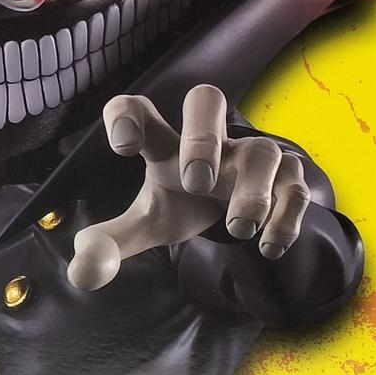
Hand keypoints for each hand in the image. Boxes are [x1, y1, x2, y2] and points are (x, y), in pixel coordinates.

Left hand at [67, 85, 311, 290]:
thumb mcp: (148, 222)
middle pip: (206, 100)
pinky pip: (295, 187)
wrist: (241, 203)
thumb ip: (112, 243)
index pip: (137, 109)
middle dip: (202, 138)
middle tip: (195, 183)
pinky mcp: (287, 180)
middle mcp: (210, 140)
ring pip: (263, 151)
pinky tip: (267, 247)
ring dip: (251, 192)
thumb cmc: (183, 201)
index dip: (126, 116)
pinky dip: (285, 218)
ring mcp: (252, 156)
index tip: (123, 146)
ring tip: (238, 229)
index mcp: (164, 144)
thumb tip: (80, 274)